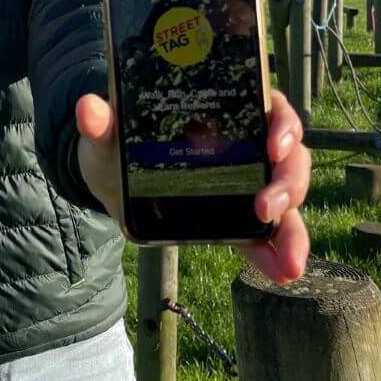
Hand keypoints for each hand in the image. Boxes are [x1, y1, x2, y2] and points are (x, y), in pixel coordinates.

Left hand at [75, 89, 310, 284]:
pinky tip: (281, 274)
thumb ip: (101, 123)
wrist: (111, 180)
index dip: (283, 123)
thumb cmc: (117, 142)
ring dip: (293, 228)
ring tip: (288, 260)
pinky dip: (276, 254)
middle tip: (267, 208)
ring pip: (287, 196)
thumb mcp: (109, 133)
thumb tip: (87, 107)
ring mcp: (246, 181)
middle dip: (288, 182)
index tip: (274, 144)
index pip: (268, 107)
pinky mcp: (237, 218)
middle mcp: (245, 143)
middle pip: (288, 155)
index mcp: (224, 110)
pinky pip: (267, 235)